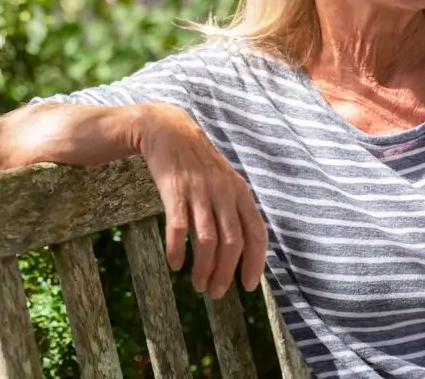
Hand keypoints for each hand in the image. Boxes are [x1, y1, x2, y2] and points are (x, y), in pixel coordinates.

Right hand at [132, 103, 268, 298]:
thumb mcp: (224, 181)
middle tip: (216, 293)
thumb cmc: (197, 163)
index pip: (256, 233)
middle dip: (226, 273)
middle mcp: (224, 193)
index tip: (248, 286)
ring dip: (204, 268)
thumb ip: (233, 209)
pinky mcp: (174, 191)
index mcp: (240, 192)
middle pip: (232, 243)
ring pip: (207, 240)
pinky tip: (175, 264)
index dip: (255, 262)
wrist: (168, 130)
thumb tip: (239, 249)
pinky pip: (178, 227)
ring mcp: (199, 192)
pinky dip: (177, 250)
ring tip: (198, 285)